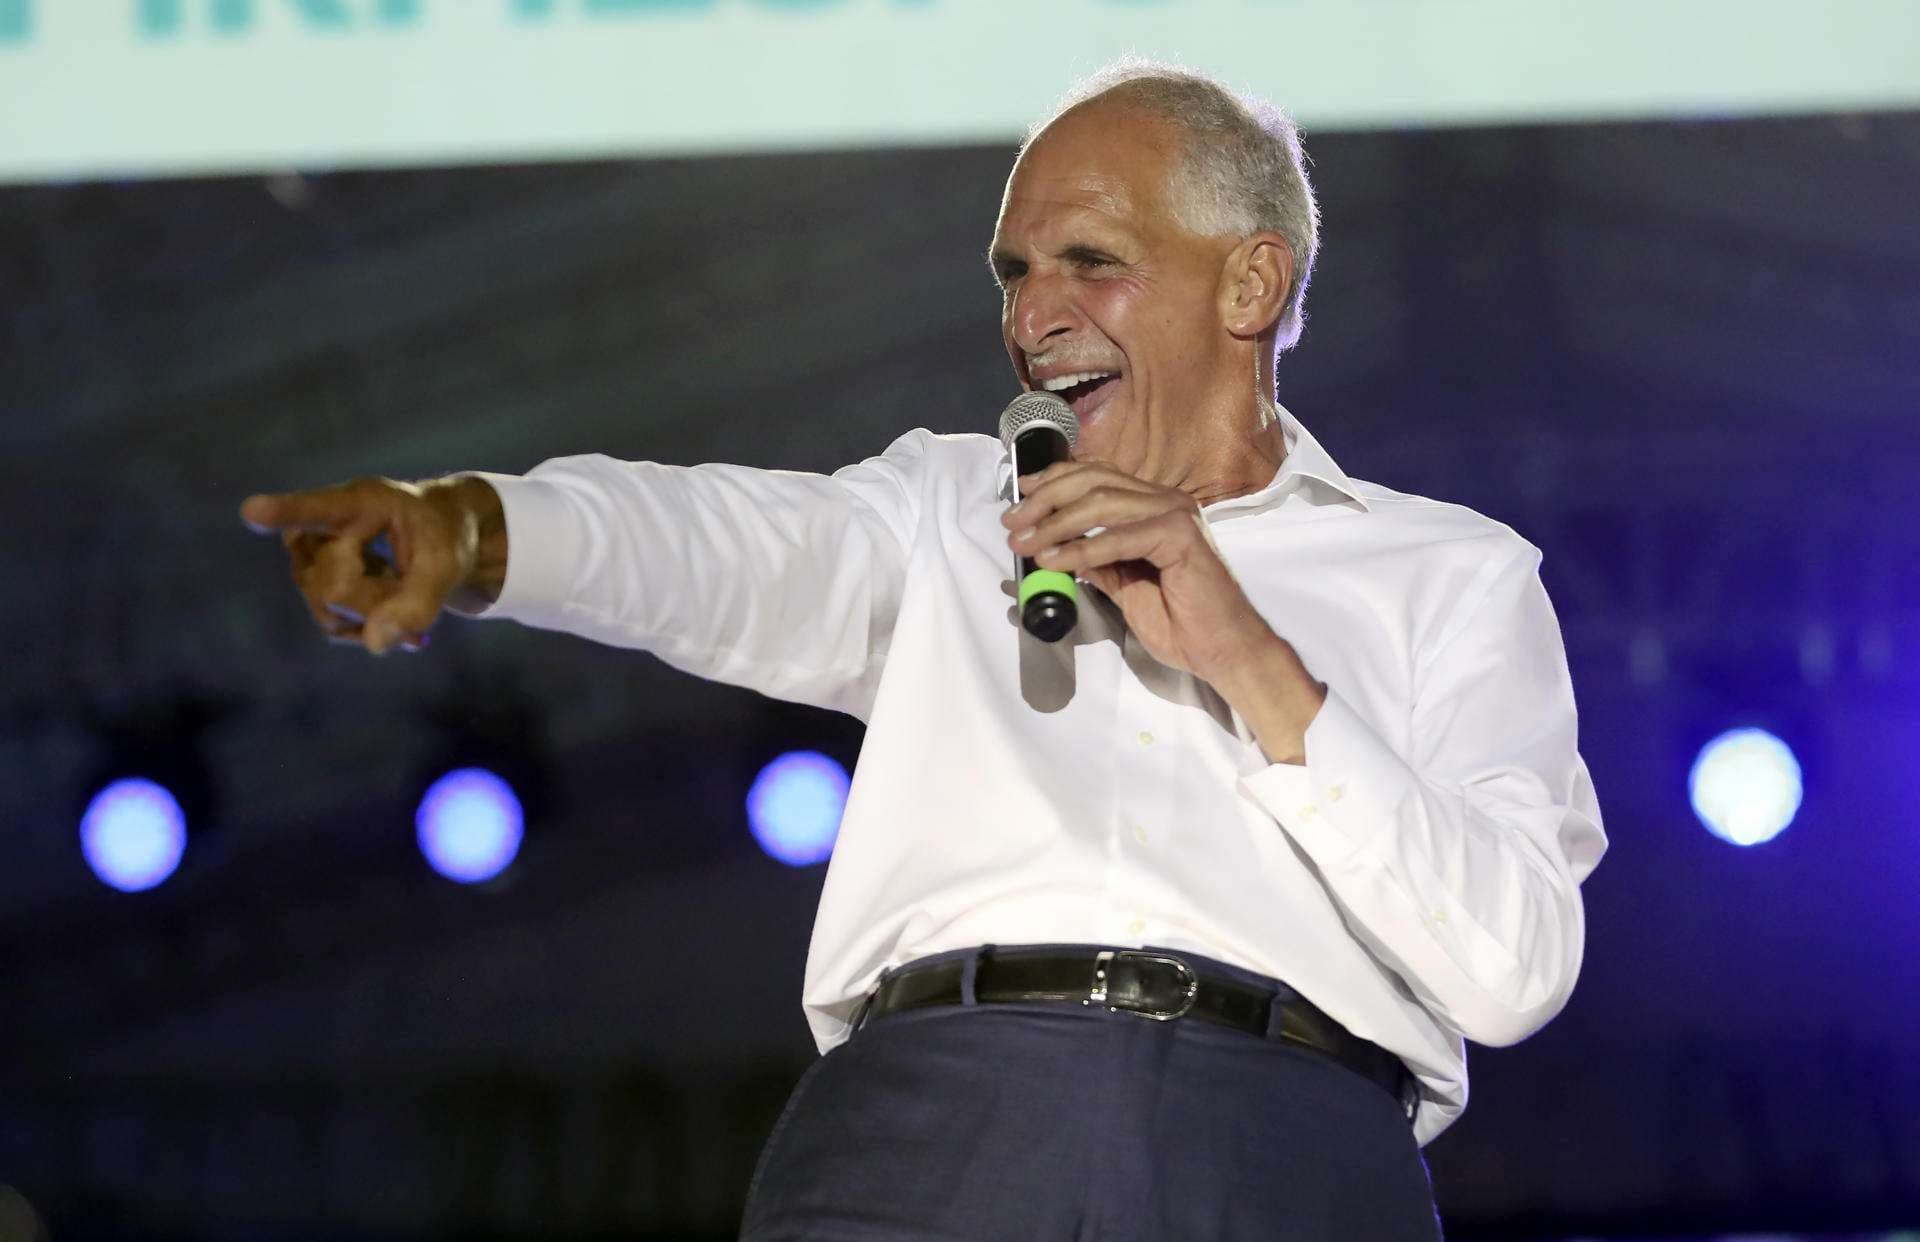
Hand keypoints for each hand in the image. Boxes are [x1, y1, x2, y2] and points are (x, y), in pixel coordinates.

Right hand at [239, 475, 502, 654]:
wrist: (441, 538)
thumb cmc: (445, 537)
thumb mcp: (449, 565)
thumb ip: (420, 603)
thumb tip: (376, 645)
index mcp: (361, 502)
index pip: (317, 510)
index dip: (284, 513)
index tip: (253, 512)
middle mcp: (323, 527)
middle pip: (332, 589)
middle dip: (378, 600)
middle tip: (414, 583)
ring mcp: (311, 560)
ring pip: (329, 611)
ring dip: (376, 612)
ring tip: (403, 585)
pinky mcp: (315, 589)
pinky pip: (335, 626)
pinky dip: (372, 626)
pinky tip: (397, 613)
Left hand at [1003, 462, 1278, 683]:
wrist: (1223, 650)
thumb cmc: (1181, 623)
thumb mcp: (1124, 587)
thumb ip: (1098, 562)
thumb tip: (1058, 548)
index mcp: (1154, 506)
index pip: (1097, 475)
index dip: (1053, 480)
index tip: (1019, 497)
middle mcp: (1165, 501)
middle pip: (1093, 480)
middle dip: (1044, 499)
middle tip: (1012, 524)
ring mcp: (1175, 514)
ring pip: (1102, 502)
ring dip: (1055, 523)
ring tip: (1026, 545)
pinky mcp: (1181, 535)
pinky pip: (1120, 536)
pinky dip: (1082, 547)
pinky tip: (1056, 561)